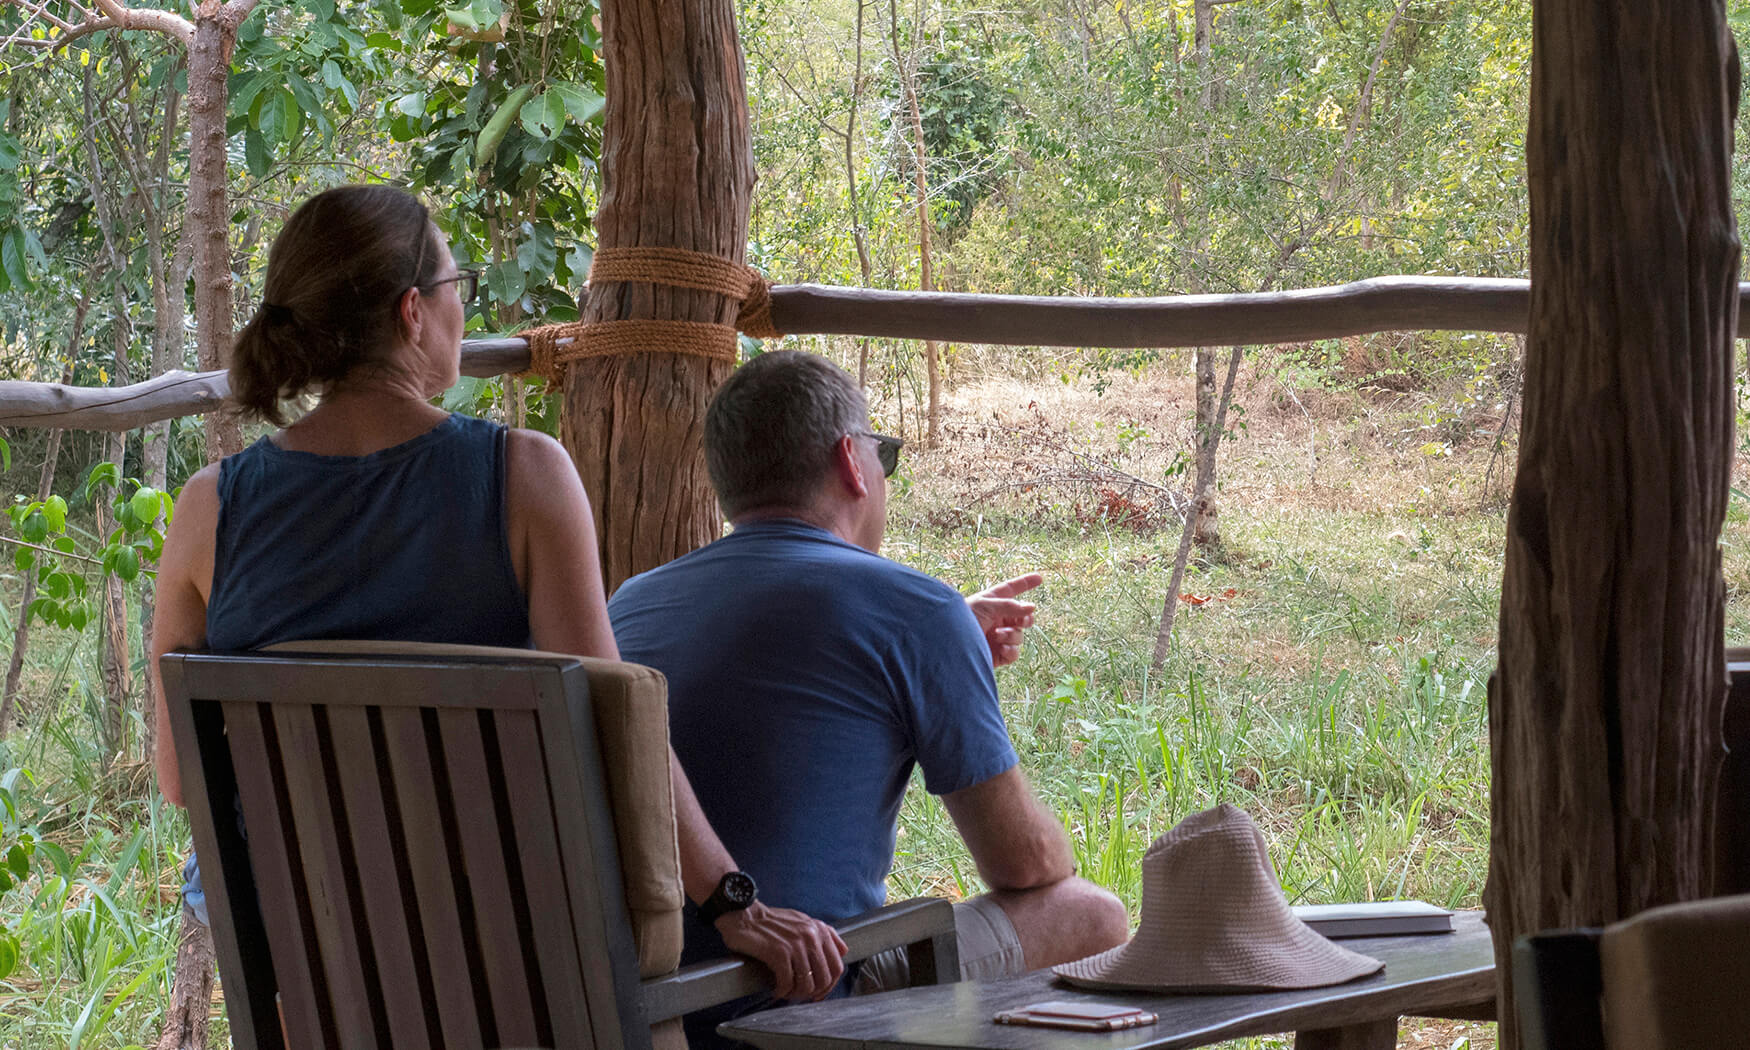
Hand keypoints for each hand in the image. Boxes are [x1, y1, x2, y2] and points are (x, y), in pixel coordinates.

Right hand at [716, 901, 847, 1001]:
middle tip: (800, 994)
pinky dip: (782, 991)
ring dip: (795, 994)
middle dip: (813, 992)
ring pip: (806, 984)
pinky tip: (776, 989)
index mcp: (819, 930)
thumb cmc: (771, 921)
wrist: (744, 914)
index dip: (829, 985)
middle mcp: (811, 936)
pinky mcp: (778, 953)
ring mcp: (796, 945)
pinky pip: (787, 982)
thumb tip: (842, 951)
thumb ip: (824, 934)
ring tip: (786, 992)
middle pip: (824, 978)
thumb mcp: (803, 921)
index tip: (819, 992)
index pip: (837, 966)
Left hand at [967, 572, 1042, 667]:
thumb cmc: (963, 619)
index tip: (1039, 577)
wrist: (951, 645)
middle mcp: (997, 619)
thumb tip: (1032, 608)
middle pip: (1023, 617)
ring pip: (1019, 635)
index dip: (1025, 583)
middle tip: (1020, 621)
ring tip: (997, 634)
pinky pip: (1014, 652)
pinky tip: (1001, 647)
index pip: (1011, 589)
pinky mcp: (998, 654)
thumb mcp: (986, 605)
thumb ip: (1010, 605)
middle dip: (1025, 618)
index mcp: (992, 602)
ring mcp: (998, 637)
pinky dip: (1011, 649)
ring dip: (1012, 634)